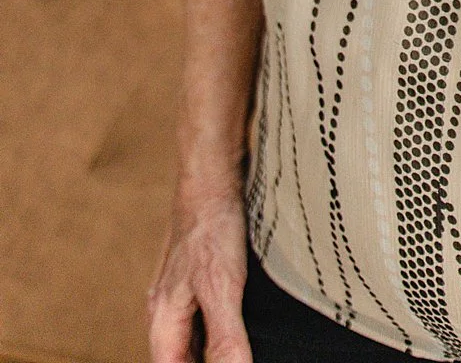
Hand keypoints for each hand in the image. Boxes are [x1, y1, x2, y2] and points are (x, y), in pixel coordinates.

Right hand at [147, 181, 250, 362]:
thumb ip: (224, 338)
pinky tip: (239, 324)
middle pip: (178, 357)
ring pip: (189, 337)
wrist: (213, 175)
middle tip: (234, 358)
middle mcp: (165, 308)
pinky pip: (202, 315)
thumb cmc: (212, 227)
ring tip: (237, 350)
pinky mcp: (198, 275)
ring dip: (207, 351)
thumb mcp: (222, 288)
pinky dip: (216, 328)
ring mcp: (180, 290)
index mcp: (162, 319)